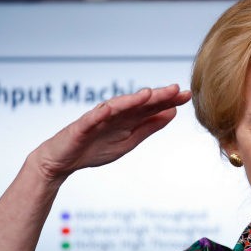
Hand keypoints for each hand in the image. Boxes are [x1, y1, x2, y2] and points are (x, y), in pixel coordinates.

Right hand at [33, 84, 190, 181]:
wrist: (62, 161)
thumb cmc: (95, 148)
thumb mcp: (130, 140)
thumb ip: (149, 126)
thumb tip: (172, 113)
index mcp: (128, 118)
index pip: (151, 107)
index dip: (168, 101)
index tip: (187, 95)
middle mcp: (115, 114)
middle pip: (138, 103)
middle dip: (157, 96)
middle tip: (176, 89)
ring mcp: (97, 119)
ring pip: (116, 107)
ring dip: (131, 100)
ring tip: (148, 94)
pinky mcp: (80, 127)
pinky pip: (90, 119)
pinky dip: (99, 114)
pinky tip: (108, 109)